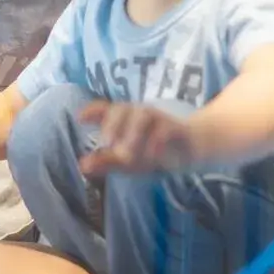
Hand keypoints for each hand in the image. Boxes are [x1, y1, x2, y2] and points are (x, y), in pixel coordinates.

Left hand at [78, 101, 195, 177]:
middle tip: (106, 143)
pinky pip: (166, 129)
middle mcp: (140, 114)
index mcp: (125, 119)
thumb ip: (106, 161)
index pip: (106, 109)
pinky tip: (151, 155)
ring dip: (133, 131)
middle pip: (122, 108)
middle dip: (112, 123)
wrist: (193, 147)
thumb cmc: (155, 150)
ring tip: (125, 153)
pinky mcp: (177, 129)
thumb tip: (81, 166)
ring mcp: (159, 119)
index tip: (80, 118)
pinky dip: (157, 141)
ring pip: (143, 114)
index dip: (93, 111)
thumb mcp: (129, 159)